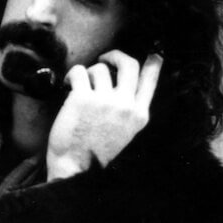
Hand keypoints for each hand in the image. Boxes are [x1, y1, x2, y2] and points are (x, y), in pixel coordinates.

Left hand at [46, 51, 162, 179]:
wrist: (75, 169)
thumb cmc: (94, 153)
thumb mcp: (124, 133)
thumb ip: (128, 111)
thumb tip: (122, 86)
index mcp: (139, 115)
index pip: (151, 81)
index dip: (154, 63)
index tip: (153, 53)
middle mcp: (125, 105)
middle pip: (129, 64)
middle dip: (116, 56)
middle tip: (105, 58)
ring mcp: (104, 101)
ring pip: (100, 68)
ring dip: (89, 72)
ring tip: (80, 84)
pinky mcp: (82, 98)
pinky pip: (79, 72)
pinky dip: (73, 74)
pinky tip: (68, 84)